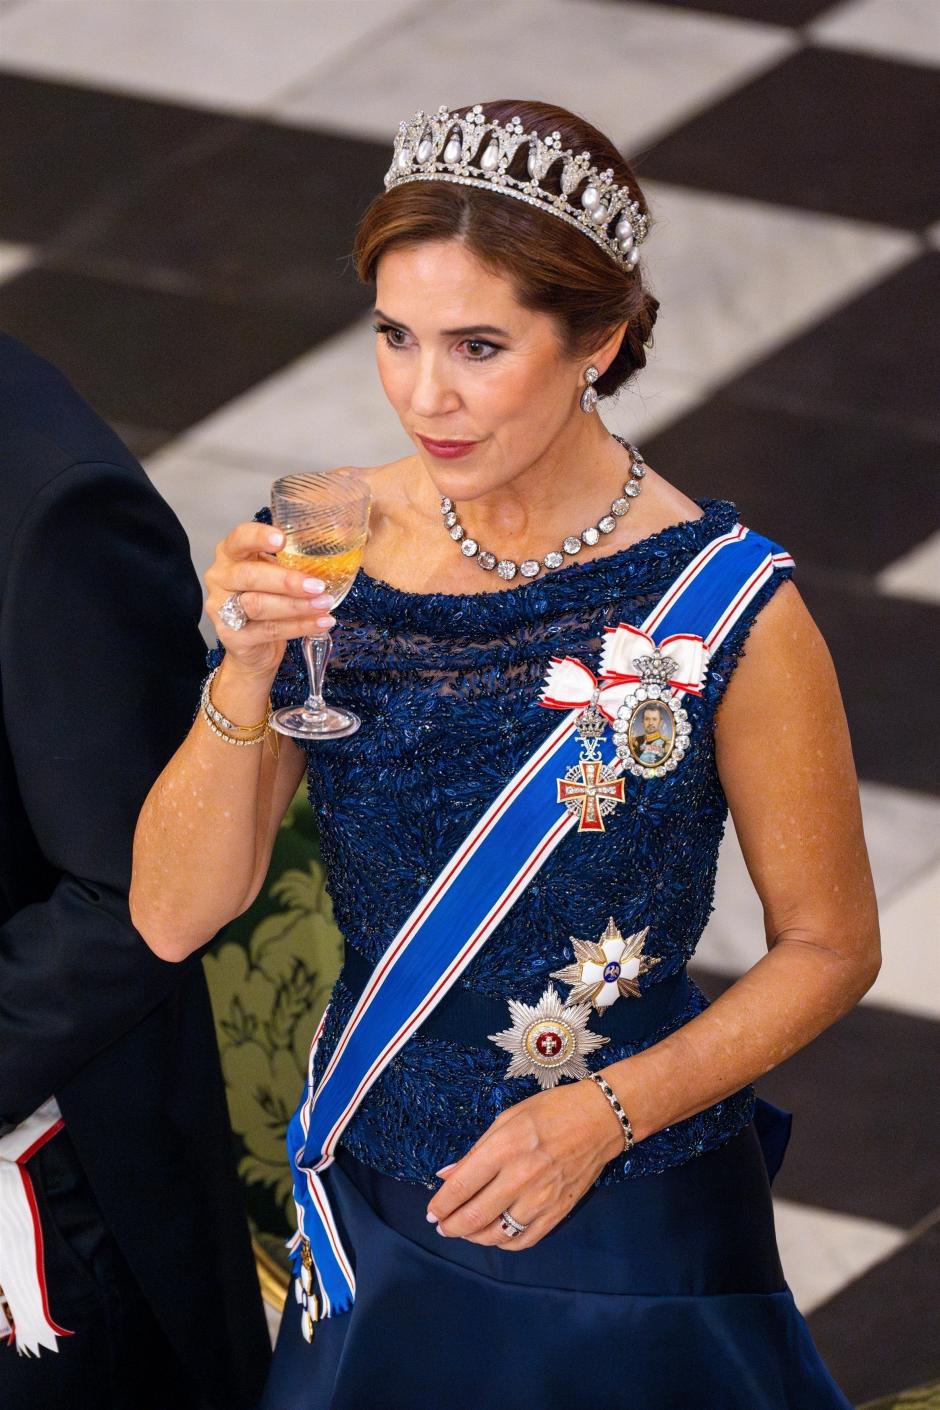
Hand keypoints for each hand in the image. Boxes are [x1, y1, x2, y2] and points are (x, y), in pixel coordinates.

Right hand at [204, 522, 335, 677]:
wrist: (255, 648)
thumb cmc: (267, 600)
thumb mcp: (275, 575)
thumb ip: (290, 563)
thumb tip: (328, 558)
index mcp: (230, 554)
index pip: (239, 538)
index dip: (258, 537)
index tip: (282, 540)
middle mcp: (220, 578)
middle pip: (249, 576)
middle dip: (286, 581)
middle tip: (318, 585)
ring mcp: (220, 609)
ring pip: (258, 605)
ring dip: (296, 605)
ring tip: (324, 604)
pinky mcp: (232, 636)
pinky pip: (268, 630)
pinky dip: (298, 627)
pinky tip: (320, 623)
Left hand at [426, 1077, 624, 1251]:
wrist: (599, 1120)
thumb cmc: (550, 1111)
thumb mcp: (506, 1119)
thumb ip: (475, 1152)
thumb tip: (446, 1176)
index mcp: (504, 1148)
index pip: (461, 1187)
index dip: (441, 1204)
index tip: (431, 1212)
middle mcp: (521, 1177)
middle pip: (474, 1216)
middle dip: (451, 1226)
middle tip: (442, 1226)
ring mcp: (541, 1199)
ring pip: (496, 1234)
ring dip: (473, 1237)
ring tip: (464, 1231)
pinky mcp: (558, 1212)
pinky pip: (523, 1240)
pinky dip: (503, 1244)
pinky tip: (494, 1236)